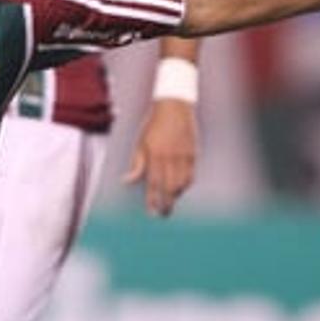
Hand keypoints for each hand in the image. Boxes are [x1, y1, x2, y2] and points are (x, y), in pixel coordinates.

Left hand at [124, 98, 197, 216]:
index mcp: (155, 154)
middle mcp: (170, 157)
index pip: (154, 184)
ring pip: (182, 184)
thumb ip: (136, 164)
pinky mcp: (193, 154)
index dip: (153, 200)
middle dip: (166, 204)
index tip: (151, 212)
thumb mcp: (140, 142)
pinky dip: (185, 185)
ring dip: (176, 196)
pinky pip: (190, 175)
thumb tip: (126, 182)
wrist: (174, 106)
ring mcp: (183, 156)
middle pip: (169, 188)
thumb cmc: (154, 125)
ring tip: (170, 203)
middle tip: (163, 215)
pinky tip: (180, 189)